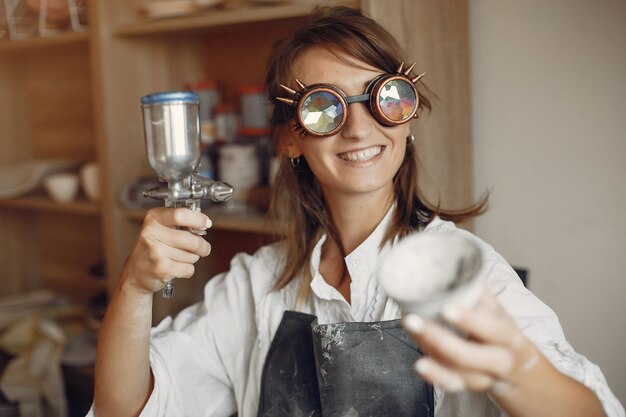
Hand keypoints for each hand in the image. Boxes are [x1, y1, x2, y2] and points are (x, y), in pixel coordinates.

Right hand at [120, 207, 212, 293]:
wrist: (135, 274)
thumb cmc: (151, 249)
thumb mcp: (160, 228)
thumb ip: (181, 222)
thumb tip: (204, 223)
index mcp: (153, 219)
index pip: (180, 214)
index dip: (198, 219)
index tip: (205, 223)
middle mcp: (152, 233)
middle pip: (192, 240)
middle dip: (202, 246)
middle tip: (201, 248)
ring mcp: (156, 252)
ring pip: (192, 256)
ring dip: (192, 258)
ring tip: (178, 257)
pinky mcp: (161, 269)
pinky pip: (189, 268)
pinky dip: (187, 270)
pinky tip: (175, 267)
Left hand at [402, 286, 539, 394]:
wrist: (523, 373)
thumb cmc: (504, 335)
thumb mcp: (500, 313)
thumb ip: (479, 292)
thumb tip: (458, 260)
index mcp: (508, 336)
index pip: (492, 329)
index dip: (470, 320)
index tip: (447, 308)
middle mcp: (500, 359)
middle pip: (469, 355)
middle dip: (438, 339)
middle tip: (411, 320)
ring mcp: (485, 377)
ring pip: (457, 371)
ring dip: (430, 353)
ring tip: (409, 332)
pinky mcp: (472, 387)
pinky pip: (453, 385)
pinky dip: (435, 376)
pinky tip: (420, 364)